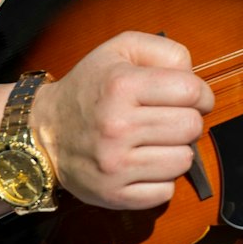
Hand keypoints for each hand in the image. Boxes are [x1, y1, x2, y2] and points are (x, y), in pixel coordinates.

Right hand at [30, 31, 214, 211]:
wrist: (42, 131)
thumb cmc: (90, 87)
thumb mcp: (121, 49)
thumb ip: (165, 51)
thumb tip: (194, 77)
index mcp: (122, 86)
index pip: (191, 91)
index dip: (200, 93)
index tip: (191, 97)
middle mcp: (117, 126)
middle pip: (191, 127)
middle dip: (188, 120)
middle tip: (169, 119)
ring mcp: (114, 165)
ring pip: (183, 161)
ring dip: (177, 150)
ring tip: (155, 141)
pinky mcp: (112, 194)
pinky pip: (165, 192)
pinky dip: (161, 179)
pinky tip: (144, 163)